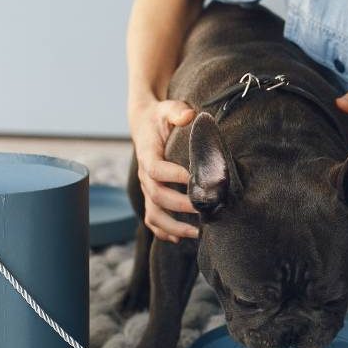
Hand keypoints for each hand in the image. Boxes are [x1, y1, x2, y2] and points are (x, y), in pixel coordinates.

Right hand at [127, 98, 201, 242]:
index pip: (156, 169)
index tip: (194, 180)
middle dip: (181, 205)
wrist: (144, 124)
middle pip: (157, 195)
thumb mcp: (168, 108)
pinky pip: (152, 218)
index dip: (173, 176)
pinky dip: (163, 232)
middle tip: (204, 209)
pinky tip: (180, 239)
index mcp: (147, 153)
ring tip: (197, 233)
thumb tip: (189, 115)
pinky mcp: (151, 195)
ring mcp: (147, 187)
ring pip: (153, 213)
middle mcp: (145, 174)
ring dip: (173, 226)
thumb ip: (177, 111)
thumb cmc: (159, 116)